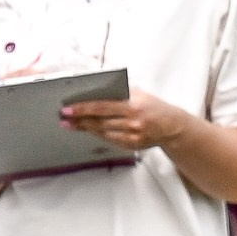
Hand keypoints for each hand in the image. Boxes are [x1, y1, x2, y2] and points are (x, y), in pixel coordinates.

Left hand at [59, 91, 188, 153]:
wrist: (173, 126)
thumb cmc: (154, 107)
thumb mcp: (140, 94)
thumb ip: (121, 93)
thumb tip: (97, 90)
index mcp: (133, 106)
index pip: (102, 107)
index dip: (83, 109)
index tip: (69, 109)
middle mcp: (132, 122)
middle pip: (99, 122)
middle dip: (79, 120)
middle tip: (64, 118)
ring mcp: (132, 136)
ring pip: (102, 132)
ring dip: (85, 128)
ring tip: (71, 125)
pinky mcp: (131, 145)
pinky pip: (110, 140)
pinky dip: (98, 134)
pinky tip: (88, 130)